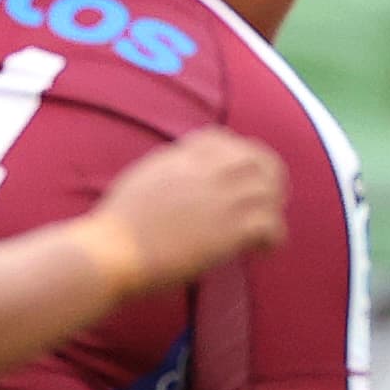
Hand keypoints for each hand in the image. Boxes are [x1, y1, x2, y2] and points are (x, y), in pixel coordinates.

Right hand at [93, 128, 287, 287]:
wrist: (115, 250)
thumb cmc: (119, 225)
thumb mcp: (142, 178)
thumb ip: (168, 170)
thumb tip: (181, 171)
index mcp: (181, 157)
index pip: (222, 138)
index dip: (237, 156)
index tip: (239, 179)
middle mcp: (205, 172)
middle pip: (257, 157)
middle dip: (269, 178)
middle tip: (267, 202)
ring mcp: (220, 199)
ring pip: (269, 189)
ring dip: (273, 209)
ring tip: (264, 230)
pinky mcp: (230, 230)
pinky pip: (271, 223)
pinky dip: (274, 237)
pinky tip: (261, 250)